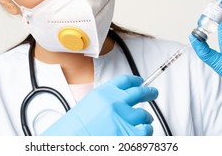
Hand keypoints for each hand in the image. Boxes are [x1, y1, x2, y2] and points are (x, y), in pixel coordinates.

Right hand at [41, 74, 157, 135]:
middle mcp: (115, 102)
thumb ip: (106, 100)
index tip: (140, 81)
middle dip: (149, 92)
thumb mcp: (89, 105)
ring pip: (144, 115)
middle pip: (139, 92)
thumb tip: (121, 101)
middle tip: (152, 93)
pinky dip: (146, 132)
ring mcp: (123, 118)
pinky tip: (143, 132)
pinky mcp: (129, 134)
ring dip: (146, 119)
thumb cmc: (74, 128)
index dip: (136, 80)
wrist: (69, 140)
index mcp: (104, 93)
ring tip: (145, 122)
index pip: (125, 81)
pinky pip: (145, 131)